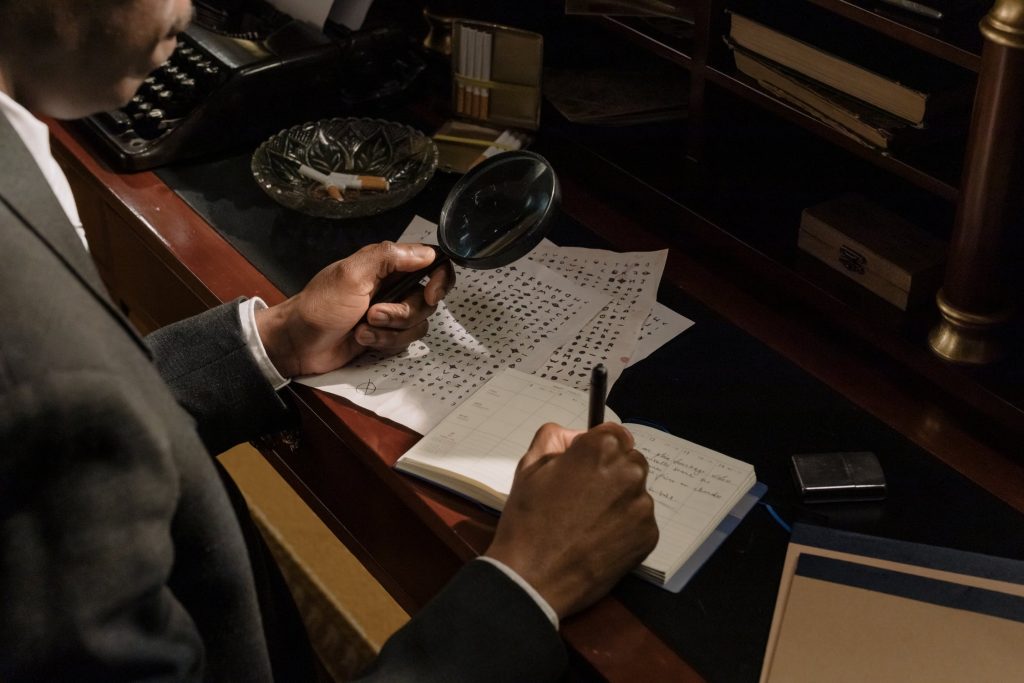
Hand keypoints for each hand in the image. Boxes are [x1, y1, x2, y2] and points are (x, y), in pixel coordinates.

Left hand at [255, 241, 453, 376]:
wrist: (298, 342)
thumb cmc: (321, 304)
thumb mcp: (352, 274)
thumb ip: (389, 257)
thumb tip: (428, 253)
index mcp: (387, 264)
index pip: (432, 261)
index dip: (440, 278)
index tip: (430, 295)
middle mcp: (393, 285)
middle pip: (428, 299)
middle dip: (404, 313)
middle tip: (374, 314)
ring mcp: (391, 312)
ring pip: (418, 323)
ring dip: (390, 330)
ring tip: (363, 328)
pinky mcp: (387, 335)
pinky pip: (404, 341)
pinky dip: (384, 342)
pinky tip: (361, 339)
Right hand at [484, 423, 657, 618]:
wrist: (533, 579)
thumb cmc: (527, 523)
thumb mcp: (528, 467)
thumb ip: (554, 438)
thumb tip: (575, 436)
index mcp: (600, 449)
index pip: (614, 433)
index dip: (597, 449)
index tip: (586, 464)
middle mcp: (628, 472)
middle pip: (628, 461)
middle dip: (610, 473)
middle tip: (581, 496)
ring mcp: (641, 505)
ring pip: (635, 492)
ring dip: (618, 500)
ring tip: (586, 522)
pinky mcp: (648, 535)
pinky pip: (639, 521)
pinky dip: (624, 527)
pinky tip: (597, 539)